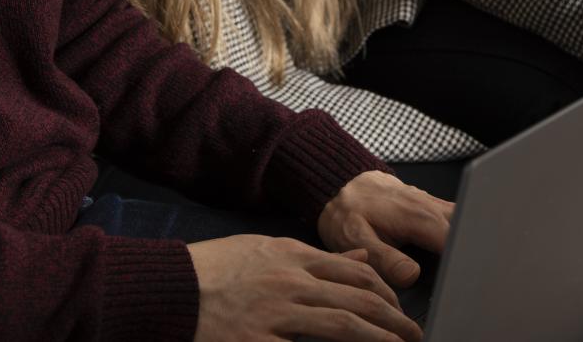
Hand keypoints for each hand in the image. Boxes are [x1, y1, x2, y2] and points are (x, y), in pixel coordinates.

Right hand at [188, 236, 419, 341]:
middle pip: (357, 297)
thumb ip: (312, 256)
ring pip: (342, 324)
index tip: (399, 309)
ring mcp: (275, 313)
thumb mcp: (263, 249)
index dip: (384, 292)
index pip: (354, 270)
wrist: (168, 289)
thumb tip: (358, 254)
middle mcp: (289, 280)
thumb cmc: (213, 270)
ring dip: (378, 338)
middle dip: (394, 318)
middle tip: (415, 335)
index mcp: (291, 255)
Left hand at [317, 170, 454, 287]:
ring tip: (453, 275)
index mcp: (419, 217)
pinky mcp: (433, 207)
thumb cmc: (347, 211)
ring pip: (465, 226)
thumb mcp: (356, 239)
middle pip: (468, 235)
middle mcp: (432, 208)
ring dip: (464, 247)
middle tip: (457, 287)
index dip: (459, 268)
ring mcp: (435, 206)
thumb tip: (412, 275)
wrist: (343, 184)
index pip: (456, 244)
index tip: (455, 287)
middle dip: (467, 261)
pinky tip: (446, 259)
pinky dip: (457, 239)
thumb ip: (386, 259)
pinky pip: (456, 221)